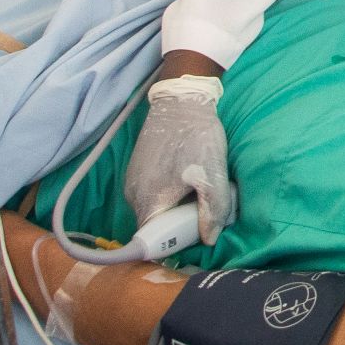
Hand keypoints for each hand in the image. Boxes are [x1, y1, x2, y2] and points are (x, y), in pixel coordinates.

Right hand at [124, 74, 234, 245]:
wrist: (180, 100)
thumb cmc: (197, 136)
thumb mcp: (212, 175)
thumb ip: (213, 210)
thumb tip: (209, 239)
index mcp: (148, 202)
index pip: (154, 242)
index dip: (174, 244)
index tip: (193, 238)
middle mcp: (132, 196)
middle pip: (155, 227)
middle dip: (179, 226)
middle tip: (202, 213)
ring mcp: (132, 183)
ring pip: (154, 211)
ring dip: (175, 209)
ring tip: (197, 192)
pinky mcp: (136, 172)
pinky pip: (152, 195)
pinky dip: (169, 195)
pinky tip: (186, 180)